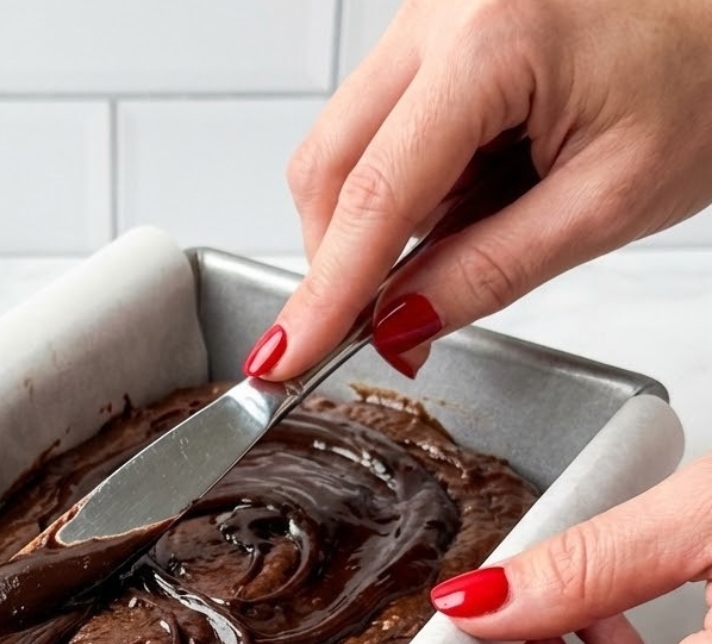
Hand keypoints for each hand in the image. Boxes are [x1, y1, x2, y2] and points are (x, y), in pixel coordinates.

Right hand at [244, 0, 711, 380]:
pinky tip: (471, 190)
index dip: (324, 292)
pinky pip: (381, 121)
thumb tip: (396, 325)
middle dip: (339, 257)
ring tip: (473, 230)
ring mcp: (435, 10)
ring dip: (378, 218)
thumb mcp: (609, 202)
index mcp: (492, 38)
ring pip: (345, 143)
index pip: (372, 196)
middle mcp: (444, 7)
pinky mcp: (440, 24)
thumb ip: (488, 272)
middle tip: (374, 324)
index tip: (285, 356)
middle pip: (328, 162)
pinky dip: (405, 182)